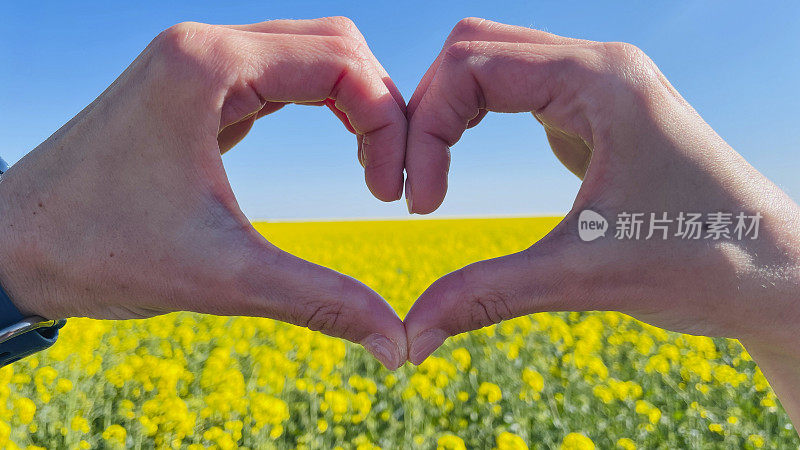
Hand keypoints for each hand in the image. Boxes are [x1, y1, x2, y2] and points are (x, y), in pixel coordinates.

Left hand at [0, 17, 408, 368]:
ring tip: (371, 166)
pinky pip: (279, 75)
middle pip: (335, 44)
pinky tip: (337, 146)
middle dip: (379, 107)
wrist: (9, 246)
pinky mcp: (193, 87)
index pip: (342, 62)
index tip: (388, 193)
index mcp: (208, 65)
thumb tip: (396, 343)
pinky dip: (321, 103)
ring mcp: (196, 62)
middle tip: (389, 177)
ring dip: (354, 103)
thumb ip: (320, 300)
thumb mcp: (222, 276)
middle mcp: (203, 46)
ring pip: (310, 53)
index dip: (386, 124)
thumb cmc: (98, 250)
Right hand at [402, 17, 799, 406]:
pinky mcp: (599, 114)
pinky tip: (466, 163)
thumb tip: (411, 334)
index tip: (420, 204)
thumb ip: (487, 295)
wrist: (781, 275)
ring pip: (494, 63)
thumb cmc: (705, 262)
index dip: (427, 130)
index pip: (471, 66)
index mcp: (600, 80)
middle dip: (427, 111)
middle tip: (414, 181)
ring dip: (449, 112)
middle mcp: (600, 67)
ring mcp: (601, 86)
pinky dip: (477, 119)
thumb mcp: (584, 276)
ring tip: (433, 175)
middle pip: (474, 48)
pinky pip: (519, 91)